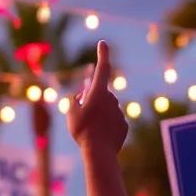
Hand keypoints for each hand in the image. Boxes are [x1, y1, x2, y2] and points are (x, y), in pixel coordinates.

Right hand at [67, 41, 124, 155]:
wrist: (99, 152)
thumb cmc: (82, 131)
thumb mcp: (71, 114)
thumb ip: (74, 101)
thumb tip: (81, 97)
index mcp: (99, 93)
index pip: (102, 68)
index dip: (103, 54)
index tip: (103, 43)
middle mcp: (112, 99)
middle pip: (101, 95)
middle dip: (93, 101)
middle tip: (83, 117)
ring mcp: (119, 112)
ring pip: (107, 110)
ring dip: (99, 116)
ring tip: (90, 131)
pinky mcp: (123, 125)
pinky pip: (113, 122)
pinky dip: (106, 127)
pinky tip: (100, 137)